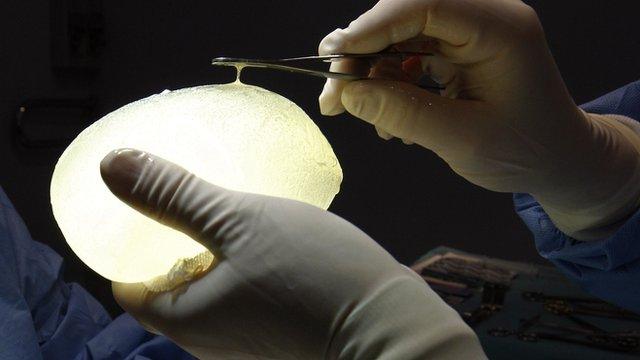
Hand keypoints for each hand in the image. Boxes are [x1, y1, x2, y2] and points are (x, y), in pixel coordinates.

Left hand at [100, 149, 484, 359]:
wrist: (392, 328)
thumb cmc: (314, 276)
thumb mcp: (239, 222)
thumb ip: (175, 196)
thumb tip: (111, 166)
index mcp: (186, 321)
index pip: (130, 285)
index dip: (130, 244)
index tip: (149, 206)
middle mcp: (210, 343)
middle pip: (173, 288)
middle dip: (177, 243)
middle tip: (196, 200)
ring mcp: (248, 343)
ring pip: (214, 291)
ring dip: (217, 253)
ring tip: (236, 213)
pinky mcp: (279, 337)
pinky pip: (247, 298)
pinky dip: (247, 268)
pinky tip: (271, 241)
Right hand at [318, 0, 639, 239]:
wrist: (559, 159)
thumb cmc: (525, 152)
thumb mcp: (464, 140)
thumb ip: (404, 114)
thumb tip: (348, 93)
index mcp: (499, 28)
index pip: (425, 5)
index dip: (373, 27)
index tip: (334, 56)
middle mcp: (484, 18)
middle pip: (405, 15)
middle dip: (363, 52)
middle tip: (332, 93)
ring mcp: (470, 31)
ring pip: (401, 35)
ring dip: (370, 70)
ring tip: (352, 109)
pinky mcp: (459, 49)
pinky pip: (410, 52)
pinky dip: (389, 80)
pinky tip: (385, 115)